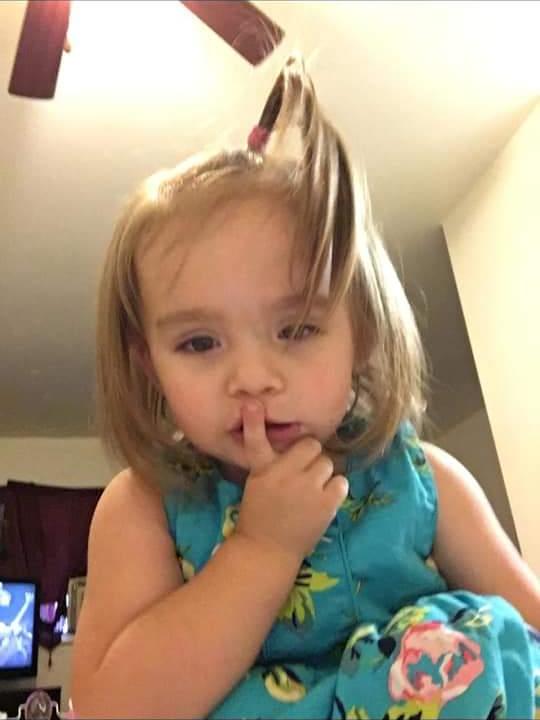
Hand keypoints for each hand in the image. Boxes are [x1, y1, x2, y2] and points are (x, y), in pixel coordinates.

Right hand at [234, 401, 348, 565]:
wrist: (267, 551)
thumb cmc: (260, 514)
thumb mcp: (257, 483)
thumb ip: (272, 462)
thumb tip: (294, 443)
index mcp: (263, 470)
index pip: (257, 441)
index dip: (254, 421)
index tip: (251, 404)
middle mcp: (285, 475)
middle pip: (311, 446)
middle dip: (309, 457)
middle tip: (302, 472)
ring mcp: (308, 489)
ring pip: (328, 463)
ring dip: (322, 473)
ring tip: (312, 489)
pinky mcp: (326, 504)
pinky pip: (341, 482)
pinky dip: (335, 489)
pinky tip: (323, 499)